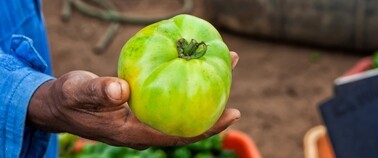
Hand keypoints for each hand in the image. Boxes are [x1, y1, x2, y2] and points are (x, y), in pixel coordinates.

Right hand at [28, 51, 239, 148]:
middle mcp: (146, 129)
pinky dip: (185, 81)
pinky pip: (170, 96)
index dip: (209, 128)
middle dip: (215, 100)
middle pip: (188, 119)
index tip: (234, 113)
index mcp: (135, 133)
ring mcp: (145, 118)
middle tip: (233, 68)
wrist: (59, 104)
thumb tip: (121, 91)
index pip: (180, 136)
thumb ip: (98, 92)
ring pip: (181, 107)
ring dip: (203, 85)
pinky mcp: (142, 105)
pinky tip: (192, 64)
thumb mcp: (78, 92)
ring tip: (221, 60)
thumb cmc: (69, 99)